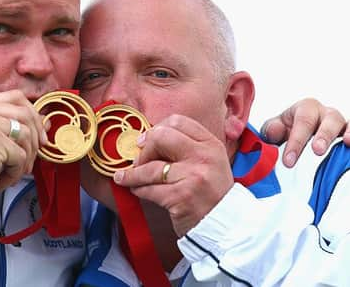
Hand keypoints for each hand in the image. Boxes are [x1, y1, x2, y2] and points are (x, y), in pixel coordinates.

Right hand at [0, 90, 46, 200]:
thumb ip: (10, 126)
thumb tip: (45, 122)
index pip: (14, 97)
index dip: (32, 113)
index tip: (38, 133)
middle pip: (24, 112)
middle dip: (36, 135)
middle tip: (35, 154)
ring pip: (26, 135)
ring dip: (26, 158)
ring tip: (13, 172)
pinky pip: (20, 156)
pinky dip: (15, 173)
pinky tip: (1, 181)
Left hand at [113, 115, 232, 236]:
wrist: (224, 227)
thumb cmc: (210, 194)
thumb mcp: (208, 163)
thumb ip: (186, 148)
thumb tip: (147, 140)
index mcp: (211, 144)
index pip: (178, 121)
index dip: (157, 129)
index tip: (146, 141)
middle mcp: (204, 157)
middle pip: (161, 136)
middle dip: (144, 149)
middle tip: (138, 160)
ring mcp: (194, 176)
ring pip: (151, 167)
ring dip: (133, 174)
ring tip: (125, 178)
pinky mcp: (182, 197)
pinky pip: (150, 189)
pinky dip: (138, 189)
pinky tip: (136, 190)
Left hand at [260, 98, 349, 167]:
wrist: (294, 136)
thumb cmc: (284, 133)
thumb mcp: (274, 129)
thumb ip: (272, 128)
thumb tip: (278, 131)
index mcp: (306, 108)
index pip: (303, 121)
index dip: (296, 141)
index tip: (288, 161)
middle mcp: (328, 115)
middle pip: (331, 119)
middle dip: (324, 135)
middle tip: (317, 152)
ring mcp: (344, 127)